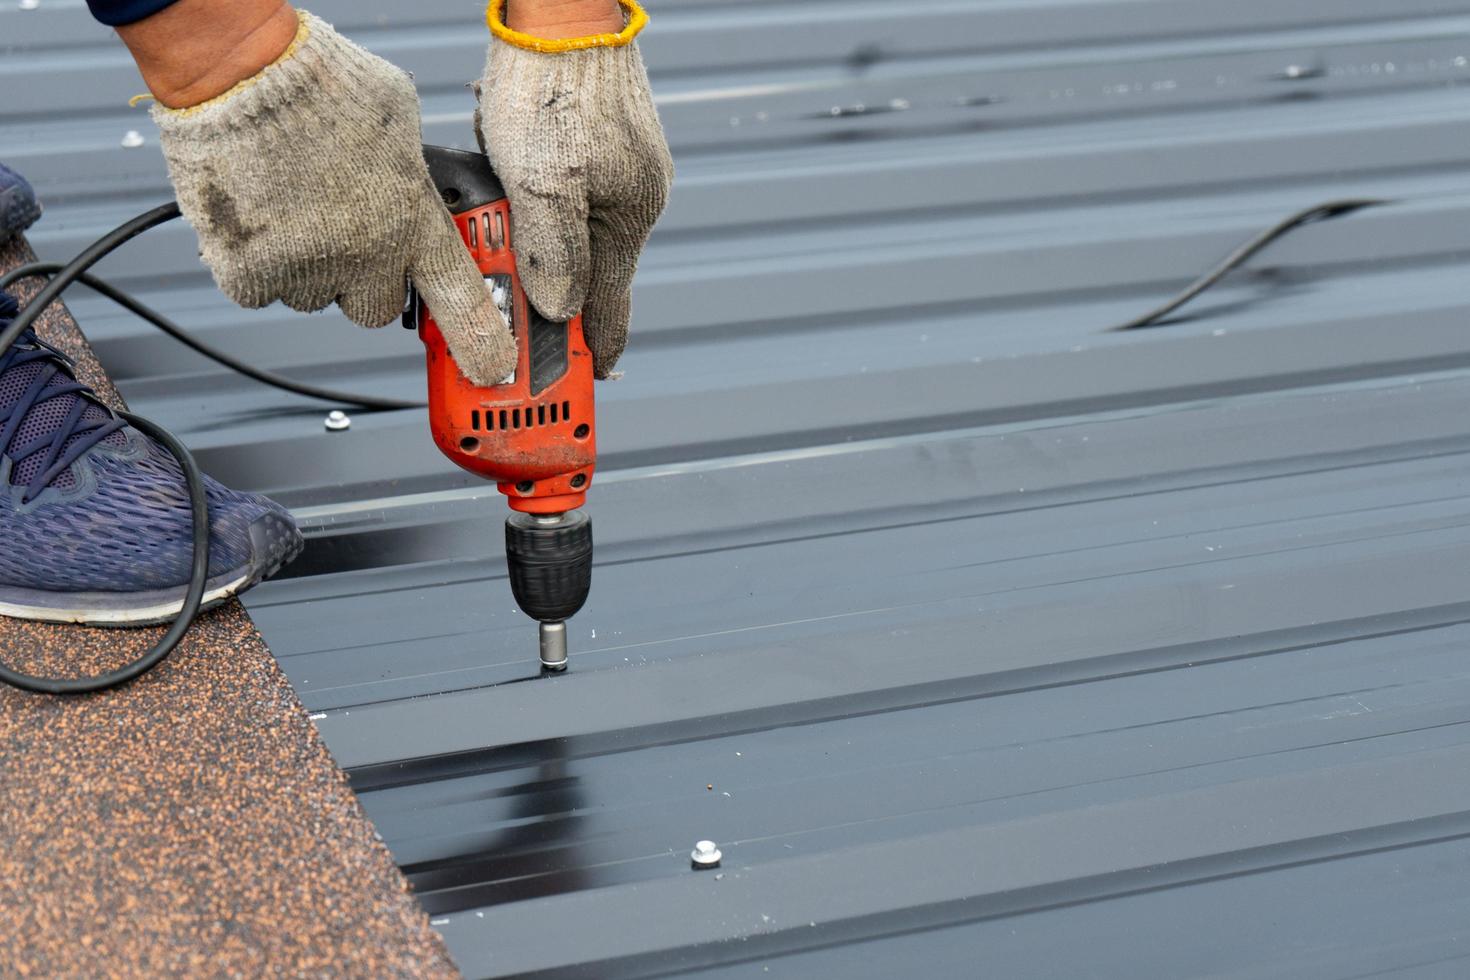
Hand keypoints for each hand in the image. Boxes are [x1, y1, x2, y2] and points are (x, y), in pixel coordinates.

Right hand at [141, 8, 515, 386]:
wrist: (241, 72)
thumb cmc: (323, 82)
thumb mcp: (401, 121)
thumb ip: (414, 172)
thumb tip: (419, 187)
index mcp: (414, 221)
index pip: (462, 301)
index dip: (480, 342)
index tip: (491, 369)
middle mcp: (367, 256)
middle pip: (377, 308)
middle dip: (366, 280)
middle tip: (347, 233)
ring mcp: (307, 271)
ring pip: (317, 295)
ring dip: (310, 265)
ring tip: (296, 201)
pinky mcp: (250, 274)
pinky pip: (261, 289)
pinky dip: (256, 261)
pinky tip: (260, 211)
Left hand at [476, 0, 672, 377]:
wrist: (559, 11)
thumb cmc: (552, 85)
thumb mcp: (543, 181)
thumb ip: (553, 253)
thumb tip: (561, 311)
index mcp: (629, 218)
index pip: (612, 308)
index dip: (595, 351)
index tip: (583, 385)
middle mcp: (631, 200)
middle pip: (589, 276)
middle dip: (553, 303)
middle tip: (516, 329)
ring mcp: (616, 173)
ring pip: (572, 238)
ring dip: (537, 255)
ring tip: (497, 261)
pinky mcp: (596, 149)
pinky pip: (564, 201)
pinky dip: (536, 215)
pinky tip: (507, 201)